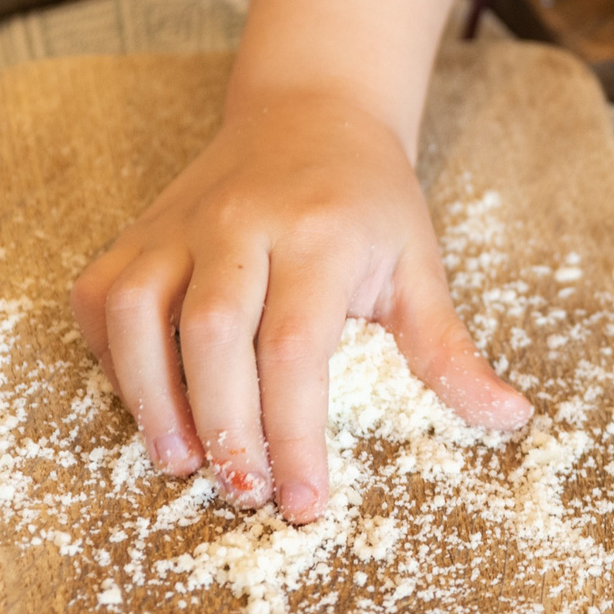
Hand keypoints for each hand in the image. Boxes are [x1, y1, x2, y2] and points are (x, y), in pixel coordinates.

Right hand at [70, 80, 531, 522]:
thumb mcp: (421, 267)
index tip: (305, 502)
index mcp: (320, 235)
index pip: (297, 350)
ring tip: (183, 466)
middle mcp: (239, 224)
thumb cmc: (369, 202)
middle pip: (214, 338)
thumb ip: (450, 350)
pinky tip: (145, 409)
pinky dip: (112, 361)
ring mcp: (178, 225)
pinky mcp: (136, 233)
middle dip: (226, 428)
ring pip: (139, 315)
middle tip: (246, 494)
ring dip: (152, 400)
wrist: (309, 112)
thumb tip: (509, 419)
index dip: (295, 434)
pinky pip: (104, 300)